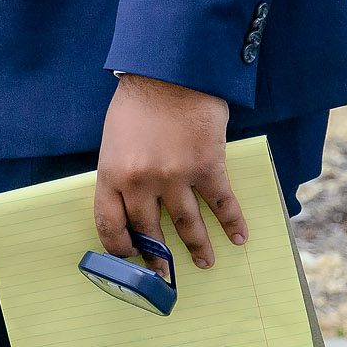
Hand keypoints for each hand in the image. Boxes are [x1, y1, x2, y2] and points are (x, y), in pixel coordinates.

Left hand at [93, 75, 243, 269]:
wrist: (171, 74)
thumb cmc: (138, 103)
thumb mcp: (113, 140)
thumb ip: (120, 172)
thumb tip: (130, 204)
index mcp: (112, 173)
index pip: (108, 223)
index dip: (118, 246)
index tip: (128, 257)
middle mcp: (141, 182)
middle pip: (148, 230)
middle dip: (157, 256)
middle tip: (165, 273)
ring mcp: (175, 177)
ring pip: (187, 225)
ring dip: (197, 247)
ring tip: (203, 262)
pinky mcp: (207, 168)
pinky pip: (221, 204)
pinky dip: (232, 223)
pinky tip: (238, 237)